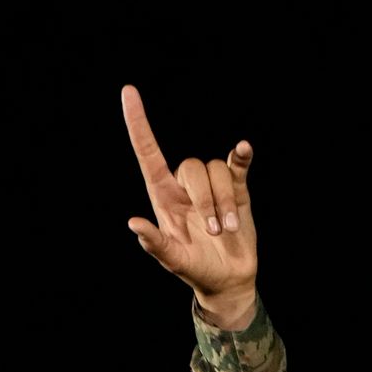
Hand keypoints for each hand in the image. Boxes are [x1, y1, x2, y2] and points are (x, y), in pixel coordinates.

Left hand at [120, 85, 258, 328]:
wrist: (229, 279)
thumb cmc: (195, 269)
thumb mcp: (173, 260)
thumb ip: (155, 243)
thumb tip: (133, 223)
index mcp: (163, 196)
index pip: (147, 153)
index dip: (138, 124)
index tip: (128, 92)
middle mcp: (185, 186)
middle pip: (191, 167)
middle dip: (206, 200)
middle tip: (214, 232)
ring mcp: (212, 187)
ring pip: (216, 171)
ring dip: (224, 202)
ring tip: (227, 231)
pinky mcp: (237, 191)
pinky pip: (237, 165)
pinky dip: (241, 156)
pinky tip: (243, 150)